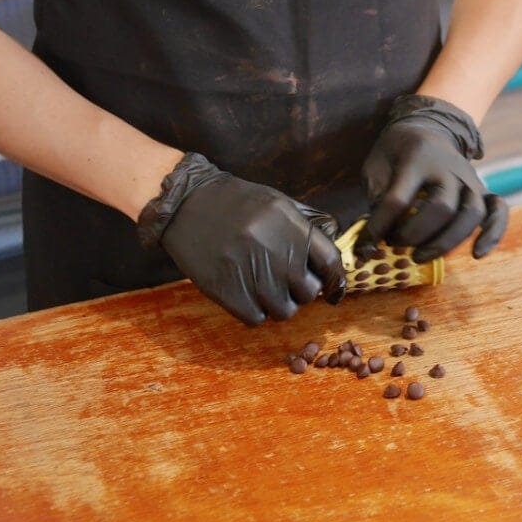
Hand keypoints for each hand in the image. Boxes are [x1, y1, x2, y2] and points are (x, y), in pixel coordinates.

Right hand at [137, 153, 346, 324]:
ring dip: (279, 304)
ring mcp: (251, 272)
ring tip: (266, 289)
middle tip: (288, 283)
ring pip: (285, 311)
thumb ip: (305, 227)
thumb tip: (331, 258)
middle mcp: (275, 250)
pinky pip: (256, 318)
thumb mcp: (277, 203)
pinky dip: (255, 312)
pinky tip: (247, 294)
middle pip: (309, 292)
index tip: (333, 290)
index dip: (335, 280)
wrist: (185, 203)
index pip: (330, 262)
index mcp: (291, 225)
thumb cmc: (236, 204)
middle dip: (302, 291)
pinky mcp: (227, 291)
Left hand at [355, 95, 508, 263]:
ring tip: (420, 257)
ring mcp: (471, 179)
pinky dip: (493, 234)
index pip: (399, 199)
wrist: (428, 128)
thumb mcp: (377, 166)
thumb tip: (378, 235)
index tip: (365, 246)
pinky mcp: (483, 190)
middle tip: (395, 244)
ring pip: (471, 214)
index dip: (380, 227)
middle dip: (415, 234)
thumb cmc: (397, 153)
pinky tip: (477, 254)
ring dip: (446, 242)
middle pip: (442, 208)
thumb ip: (378, 196)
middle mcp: (450, 168)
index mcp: (416, 158)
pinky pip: (498, 211)